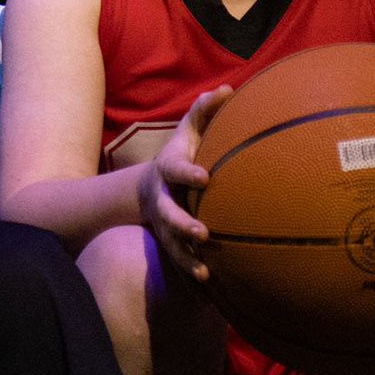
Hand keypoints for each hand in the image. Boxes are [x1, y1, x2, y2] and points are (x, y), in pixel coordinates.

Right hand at [137, 86, 231, 283]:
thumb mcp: (188, 131)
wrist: (148, 187)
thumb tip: (226, 89)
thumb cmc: (181, 154)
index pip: (177, 169)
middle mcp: (164, 198)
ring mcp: (164, 223)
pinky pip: (178, 260)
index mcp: (169, 169)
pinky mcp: (170, 242)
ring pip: (171, 243)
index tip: (205, 178)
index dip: (188, 173)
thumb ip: (204, 112)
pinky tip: (207, 286)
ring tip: (203, 271)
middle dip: (183, 224)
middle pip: (168, 213)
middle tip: (203, 234)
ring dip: (185, 257)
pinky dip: (189, 273)